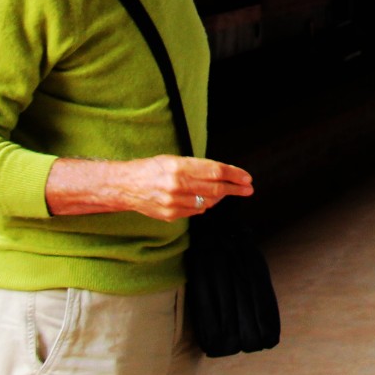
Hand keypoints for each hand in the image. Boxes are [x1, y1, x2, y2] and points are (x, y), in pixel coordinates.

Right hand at [113, 155, 253, 219]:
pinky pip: (196, 212)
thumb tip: (222, 176)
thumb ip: (197, 168)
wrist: (126, 185)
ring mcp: (174, 202)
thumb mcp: (174, 160)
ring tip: (225, 192)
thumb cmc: (152, 169)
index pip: (216, 171)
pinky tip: (203, 200)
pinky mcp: (171, 215)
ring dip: (219, 198)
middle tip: (247, 188)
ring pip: (208, 202)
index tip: (246, 177)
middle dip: (235, 189)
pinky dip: (203, 206)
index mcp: (179, 167)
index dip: (234, 175)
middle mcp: (178, 185)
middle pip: (216, 189)